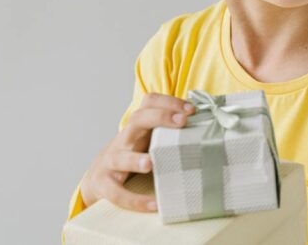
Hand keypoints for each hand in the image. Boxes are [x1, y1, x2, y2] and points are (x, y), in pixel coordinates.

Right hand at [79, 93, 195, 211]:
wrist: (98, 176)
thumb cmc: (133, 155)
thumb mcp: (148, 139)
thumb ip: (170, 134)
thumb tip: (210, 130)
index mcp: (137, 126)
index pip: (149, 102)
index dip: (168, 102)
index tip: (191, 109)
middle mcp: (124, 139)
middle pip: (137, 119)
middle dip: (159, 117)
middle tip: (181, 122)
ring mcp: (112, 161)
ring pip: (121, 156)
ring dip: (135, 159)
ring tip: (150, 164)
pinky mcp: (104, 184)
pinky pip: (117, 194)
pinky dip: (135, 201)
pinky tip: (154, 205)